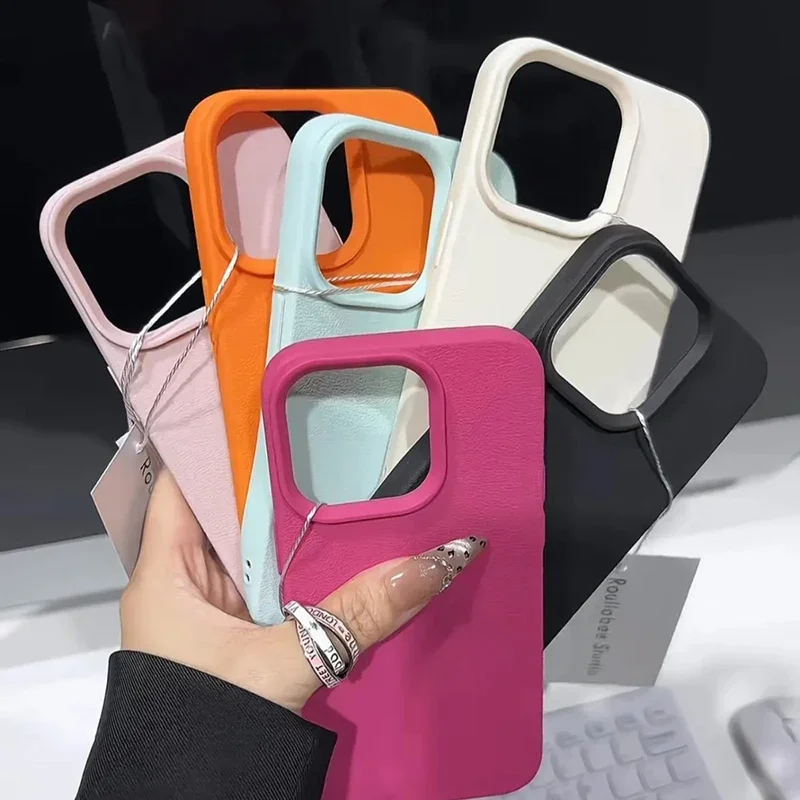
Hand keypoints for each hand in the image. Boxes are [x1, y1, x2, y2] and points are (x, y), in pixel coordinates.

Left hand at [121, 470, 485, 711]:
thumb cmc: (208, 727)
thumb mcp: (281, 664)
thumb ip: (355, 614)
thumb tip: (436, 563)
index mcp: (166, 573)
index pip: (184, 482)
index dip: (221, 443)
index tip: (271, 408)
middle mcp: (185, 581)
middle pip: (231, 510)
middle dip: (279, 480)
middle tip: (333, 434)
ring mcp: (216, 608)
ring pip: (260, 549)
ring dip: (300, 526)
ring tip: (350, 475)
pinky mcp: (243, 634)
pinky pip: (277, 584)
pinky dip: (308, 567)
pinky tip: (348, 543)